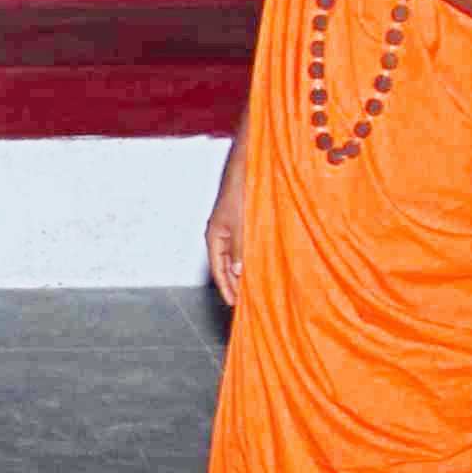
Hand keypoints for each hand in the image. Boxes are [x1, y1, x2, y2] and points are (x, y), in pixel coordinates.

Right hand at [204, 165, 244, 309]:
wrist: (245, 169)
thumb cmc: (239, 192)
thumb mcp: (240, 224)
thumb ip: (239, 248)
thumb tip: (237, 271)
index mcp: (214, 236)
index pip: (217, 269)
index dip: (225, 287)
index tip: (233, 303)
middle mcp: (219, 235)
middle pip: (224, 266)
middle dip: (233, 283)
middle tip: (244, 301)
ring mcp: (229, 230)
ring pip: (234, 257)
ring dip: (241, 272)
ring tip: (251, 287)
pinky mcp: (240, 224)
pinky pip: (242, 247)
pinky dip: (248, 259)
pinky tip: (257, 265)